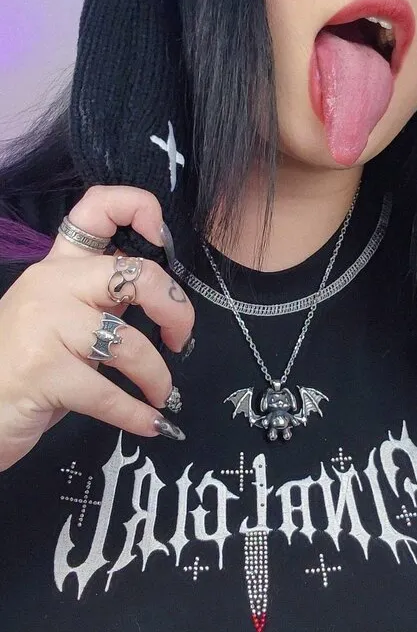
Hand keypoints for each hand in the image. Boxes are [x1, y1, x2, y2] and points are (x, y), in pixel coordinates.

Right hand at [0, 185, 194, 471]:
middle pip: (135, 274)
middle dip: (175, 309)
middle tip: (180, 339)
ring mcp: (44, 325)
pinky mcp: (42, 371)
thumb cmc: (21, 365)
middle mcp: (52, 284)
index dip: (140, 208)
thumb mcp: (62, 320)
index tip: (165, 242)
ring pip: (128, 342)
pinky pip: (108, 393)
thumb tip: (163, 297)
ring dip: (157, 376)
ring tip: (162, 396)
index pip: (96, 207)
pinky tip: (151, 424)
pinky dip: (137, 413)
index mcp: (60, 265)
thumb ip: (102, 299)